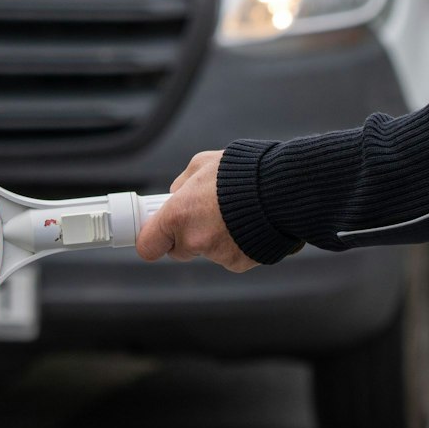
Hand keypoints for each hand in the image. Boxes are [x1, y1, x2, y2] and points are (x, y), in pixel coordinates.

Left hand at [135, 150, 259, 272]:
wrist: (281, 189)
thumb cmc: (243, 173)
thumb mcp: (203, 164)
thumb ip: (184, 183)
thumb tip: (176, 193)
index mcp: (177, 216)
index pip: (147, 245)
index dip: (152, 239)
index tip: (157, 234)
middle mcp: (194, 240)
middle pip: (179, 250)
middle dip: (188, 236)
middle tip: (206, 216)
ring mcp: (217, 255)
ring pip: (208, 251)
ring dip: (216, 237)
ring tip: (236, 213)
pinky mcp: (239, 263)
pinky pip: (231, 256)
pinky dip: (237, 244)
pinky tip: (249, 225)